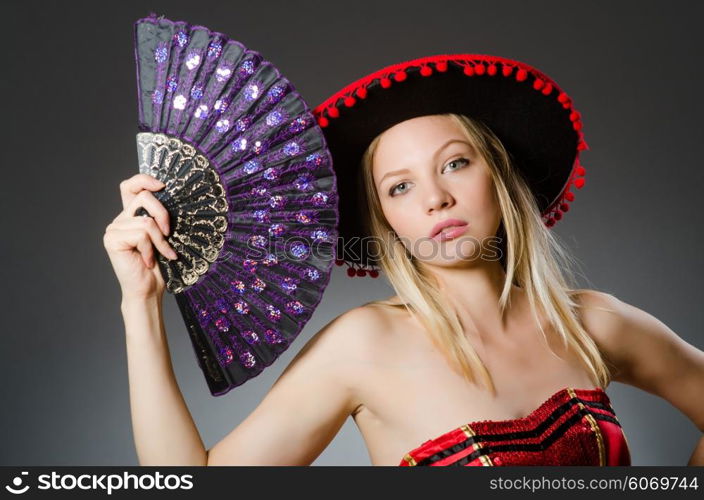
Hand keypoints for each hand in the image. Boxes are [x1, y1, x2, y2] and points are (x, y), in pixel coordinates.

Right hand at [103, 174, 178, 300]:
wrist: (148, 290)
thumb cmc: (159, 265)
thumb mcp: (164, 236)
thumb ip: (160, 217)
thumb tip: (171, 196)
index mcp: (131, 215)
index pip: (130, 186)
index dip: (144, 179)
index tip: (162, 186)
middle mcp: (120, 219)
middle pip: (144, 197)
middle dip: (163, 214)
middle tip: (170, 234)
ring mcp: (114, 228)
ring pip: (147, 221)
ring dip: (161, 240)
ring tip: (162, 254)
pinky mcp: (112, 239)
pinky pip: (142, 235)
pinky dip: (152, 249)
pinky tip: (149, 262)